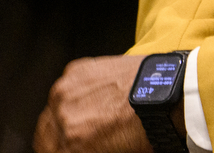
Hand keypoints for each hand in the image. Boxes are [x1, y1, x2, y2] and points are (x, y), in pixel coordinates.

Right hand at [34, 55, 164, 152]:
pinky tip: (93, 99)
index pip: (51, 152)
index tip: (71, 149)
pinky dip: (75, 95)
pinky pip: (66, 88)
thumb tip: (78, 147)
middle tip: (74, 142)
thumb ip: (87, 150)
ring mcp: (66, 90)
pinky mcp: (76, 69)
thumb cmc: (149, 129)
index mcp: (72, 145)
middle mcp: (62, 116)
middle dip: (58, 142)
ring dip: (62, 118)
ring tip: (84, 121)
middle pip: (44, 138)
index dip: (64, 151)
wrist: (168, 94)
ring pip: (52, 112)